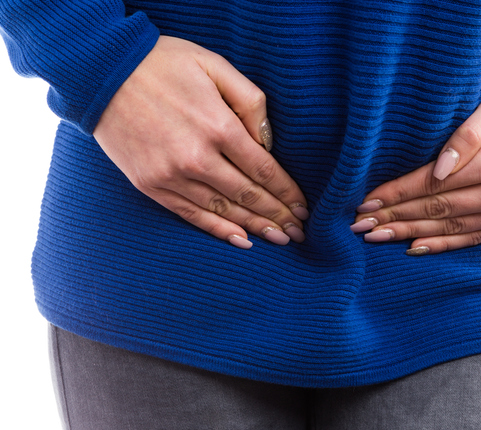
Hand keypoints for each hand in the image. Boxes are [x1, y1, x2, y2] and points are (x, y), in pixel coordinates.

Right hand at [94, 35, 308, 248]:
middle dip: (279, 216)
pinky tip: (242, 240)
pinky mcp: (150, 184)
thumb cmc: (164, 63)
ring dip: (256, 228)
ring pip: (224, 210)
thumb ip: (250, 102)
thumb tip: (270, 142)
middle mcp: (197, 157)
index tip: (304, 208)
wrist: (101, 70)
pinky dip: (219, 230)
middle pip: (249, 195)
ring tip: (280, 240)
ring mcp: (171, 175)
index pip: (264, 170)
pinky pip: (191, 215)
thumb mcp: (215, 65)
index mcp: (218, 126)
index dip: (287, 193)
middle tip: (300, 232)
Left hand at [351, 89, 480, 254]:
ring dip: (408, 234)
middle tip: (358, 226)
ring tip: (375, 238)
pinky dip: (440, 246)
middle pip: (434, 209)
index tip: (365, 201)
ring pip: (447, 228)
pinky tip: (413, 248)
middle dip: (393, 217)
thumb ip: (466, 134)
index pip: (431, 184)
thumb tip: (437, 167)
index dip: (395, 194)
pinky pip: (469, 240)